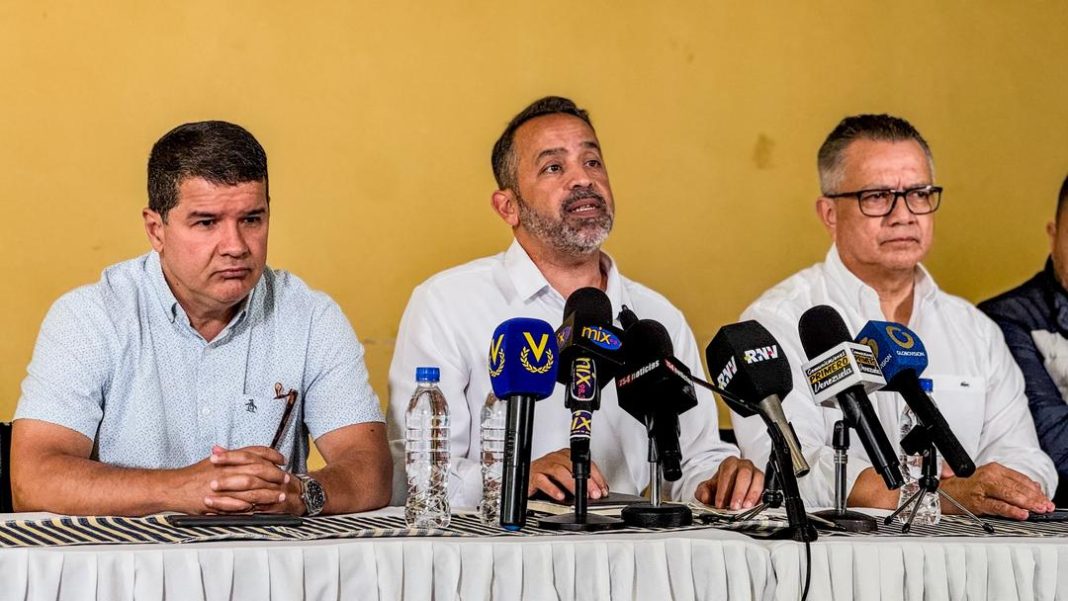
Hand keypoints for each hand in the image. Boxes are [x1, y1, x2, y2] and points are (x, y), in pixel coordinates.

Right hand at [176, 445, 300, 513]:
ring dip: (268, 492)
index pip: (254, 452)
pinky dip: (251, 506)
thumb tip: (251, 455)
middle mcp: (226, 469)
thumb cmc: (193, 475)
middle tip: (286, 479)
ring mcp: (222, 486)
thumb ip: (232, 458)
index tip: (281, 459)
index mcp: (227, 458)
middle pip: (258, 469)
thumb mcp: (214, 461)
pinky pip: (237, 504)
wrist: (173, 487)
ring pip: (251, 488)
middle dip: (275, 474)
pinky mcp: (216, 501)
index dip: (271, 455)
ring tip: (280, 496)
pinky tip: (261, 508)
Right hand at [527, 448, 608, 500]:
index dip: (596, 476)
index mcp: (566, 456)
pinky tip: (560, 496)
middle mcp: (555, 458)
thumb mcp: (566, 478)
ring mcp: (544, 466)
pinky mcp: (533, 476)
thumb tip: (598, 491)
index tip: (602, 489)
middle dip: (587, 481)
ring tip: (579, 496)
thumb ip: (581, 482)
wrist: (525, 478)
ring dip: (572, 484)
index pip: (585, 463)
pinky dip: (552, 489)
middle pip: (574, 466)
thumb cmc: (547, 477)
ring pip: (559, 471)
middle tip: (594, 494)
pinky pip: (543, 481)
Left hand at [694, 457, 762, 508]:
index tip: (719, 504)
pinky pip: (765, 488)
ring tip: (745, 507)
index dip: (723, 489)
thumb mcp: (707, 488)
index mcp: (730, 463)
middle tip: (734, 506)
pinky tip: (754, 506)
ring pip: (757, 479)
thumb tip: (705, 497)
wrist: (728, 491)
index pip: (727, 472)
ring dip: (751, 494)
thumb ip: (703, 491)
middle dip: (738, 492)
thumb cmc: (719, 487)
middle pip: (744, 474)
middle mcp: (744, 465)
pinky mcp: (763, 483)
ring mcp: (755, 473)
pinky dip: (760, 497)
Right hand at [938, 462, 1053, 519]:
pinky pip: (998, 506)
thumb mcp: (989, 479)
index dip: (1035, 489)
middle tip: (1045, 505)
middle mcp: (988, 476)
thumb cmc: (964, 486)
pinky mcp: (977, 502)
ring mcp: (982, 488)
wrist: (941, 493)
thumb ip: (1010, 482)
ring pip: (1010, 495)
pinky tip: (1021, 514)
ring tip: (1038, 510)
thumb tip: (1032, 487)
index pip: (1021, 478)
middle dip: (1034, 497)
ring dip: (1027, 503)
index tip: (1044, 498)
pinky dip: (1011, 510)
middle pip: (1018, 486)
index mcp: (993, 469)